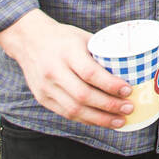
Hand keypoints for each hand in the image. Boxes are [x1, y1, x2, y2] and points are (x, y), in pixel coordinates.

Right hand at [0, 10, 132, 127]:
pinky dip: (86, 119)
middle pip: (83, 95)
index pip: (90, 73)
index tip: (128, 90)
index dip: (110, 85)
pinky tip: (101, 121)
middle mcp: (54, 71)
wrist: (28, 40)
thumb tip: (131, 66)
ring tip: (120, 120)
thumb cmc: (62, 38)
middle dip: (109, 106)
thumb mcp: (83, 38)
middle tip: (129, 108)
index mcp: (67, 52)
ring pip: (74, 110)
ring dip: (100, 119)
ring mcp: (46, 87)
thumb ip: (101, 53)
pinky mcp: (42, 98)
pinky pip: (66, 114)